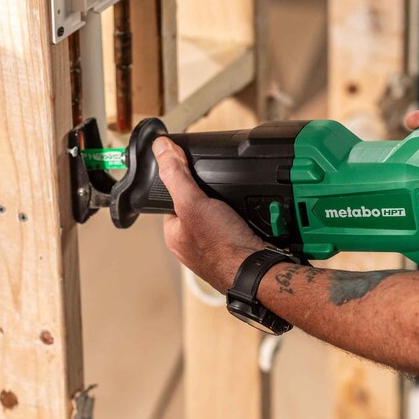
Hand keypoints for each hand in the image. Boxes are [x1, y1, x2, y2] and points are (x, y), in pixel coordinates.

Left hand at [152, 137, 266, 291]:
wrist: (258, 270)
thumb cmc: (222, 247)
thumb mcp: (192, 203)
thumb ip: (175, 175)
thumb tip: (161, 148)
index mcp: (174, 235)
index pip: (172, 199)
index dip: (184, 183)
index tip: (195, 171)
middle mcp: (192, 243)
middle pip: (199, 205)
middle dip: (213, 196)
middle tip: (222, 194)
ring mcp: (215, 247)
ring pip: (221, 214)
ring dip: (232, 206)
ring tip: (237, 205)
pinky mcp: (236, 247)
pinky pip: (238, 223)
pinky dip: (246, 216)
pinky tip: (249, 214)